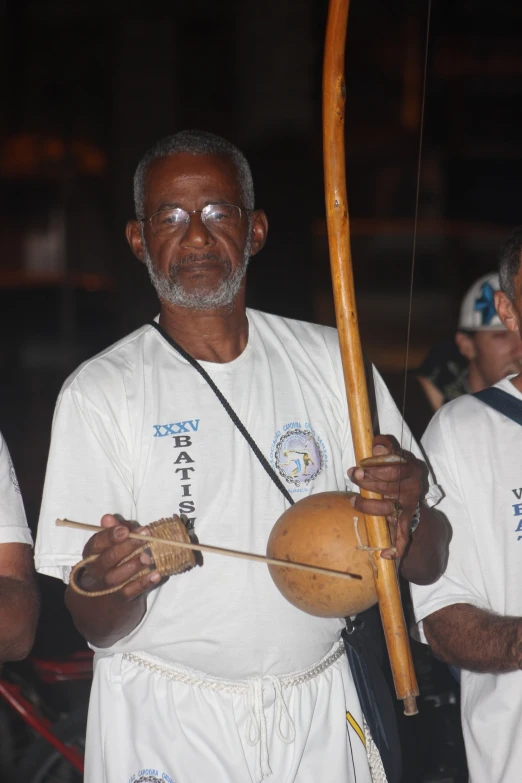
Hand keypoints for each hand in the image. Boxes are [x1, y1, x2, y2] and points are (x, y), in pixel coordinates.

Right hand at [79, 514, 161, 599]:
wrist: (100, 611)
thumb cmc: (109, 569)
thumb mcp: (108, 550)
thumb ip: (111, 532)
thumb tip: (108, 517)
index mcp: (91, 557)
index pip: (95, 544)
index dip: (109, 536)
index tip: (125, 529)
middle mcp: (96, 573)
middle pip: (106, 560)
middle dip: (124, 547)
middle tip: (144, 536)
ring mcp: (106, 589)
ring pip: (115, 578)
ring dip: (133, 566)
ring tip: (147, 556)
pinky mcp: (120, 602)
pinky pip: (129, 593)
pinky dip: (143, 584)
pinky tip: (156, 574)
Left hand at [347, 435, 427, 559]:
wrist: (415, 506)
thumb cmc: (396, 477)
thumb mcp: (394, 459)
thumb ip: (386, 449)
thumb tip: (376, 444)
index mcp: (412, 468)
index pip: (396, 464)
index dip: (377, 464)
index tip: (361, 462)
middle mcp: (414, 487)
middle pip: (390, 484)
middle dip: (368, 480)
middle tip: (352, 474)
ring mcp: (410, 507)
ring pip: (388, 508)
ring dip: (368, 505)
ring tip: (353, 501)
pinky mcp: (406, 524)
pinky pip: (402, 537)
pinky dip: (395, 548)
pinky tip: (385, 554)